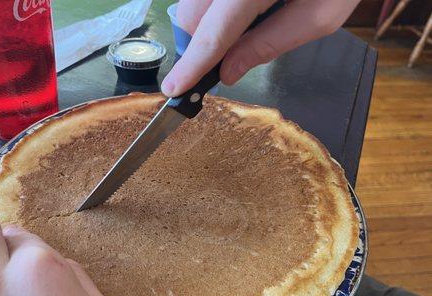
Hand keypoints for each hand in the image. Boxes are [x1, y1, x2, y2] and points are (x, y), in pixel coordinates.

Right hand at [162, 0, 360, 96]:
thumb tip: (227, 72)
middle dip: (198, 44)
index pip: (214, 34)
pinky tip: (241, 9)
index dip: (193, 65)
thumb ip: (269, 44)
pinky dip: (212, 8)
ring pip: (191, 3)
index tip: (174, 89)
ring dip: (205, 24)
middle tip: (223, 59)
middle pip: (190, 16)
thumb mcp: (319, 16)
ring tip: (243, 25)